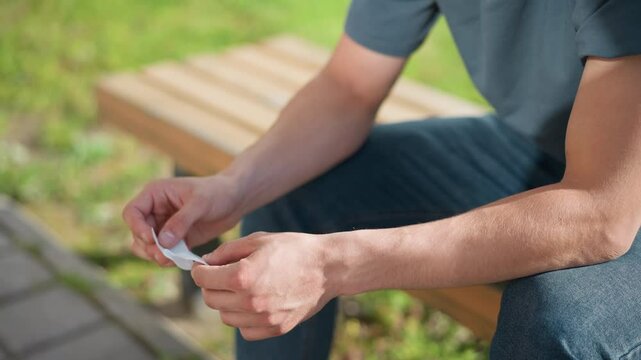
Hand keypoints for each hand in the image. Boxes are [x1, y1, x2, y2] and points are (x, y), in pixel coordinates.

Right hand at [122, 175, 243, 265]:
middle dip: (148, 247)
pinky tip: (180, 260)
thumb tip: (162, 242)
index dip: (137, 228)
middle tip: (164, 256)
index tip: (152, 240)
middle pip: (137, 233)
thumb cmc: (217, 192)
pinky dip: (168, 258)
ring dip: (156, 255)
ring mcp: (164, 225)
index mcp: (155, 194)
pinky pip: (164, 252)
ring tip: (171, 260)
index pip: (132, 212)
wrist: (235, 199)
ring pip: (148, 246)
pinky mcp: (176, 238)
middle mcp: (155, 210)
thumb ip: (180, 222)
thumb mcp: (200, 203)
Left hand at [191, 231, 340, 340]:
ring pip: (225, 317)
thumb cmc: (293, 249)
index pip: (203, 279)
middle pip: (211, 299)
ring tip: (241, 288)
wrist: (327, 268)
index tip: (203, 267)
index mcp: (243, 276)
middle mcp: (250, 301)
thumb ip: (226, 251)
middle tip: (221, 275)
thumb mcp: (257, 240)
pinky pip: (244, 329)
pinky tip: (254, 302)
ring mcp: (263, 318)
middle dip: (211, 286)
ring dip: (226, 302)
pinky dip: (243, 318)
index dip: (199, 270)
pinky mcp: (275, 328)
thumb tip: (206, 263)